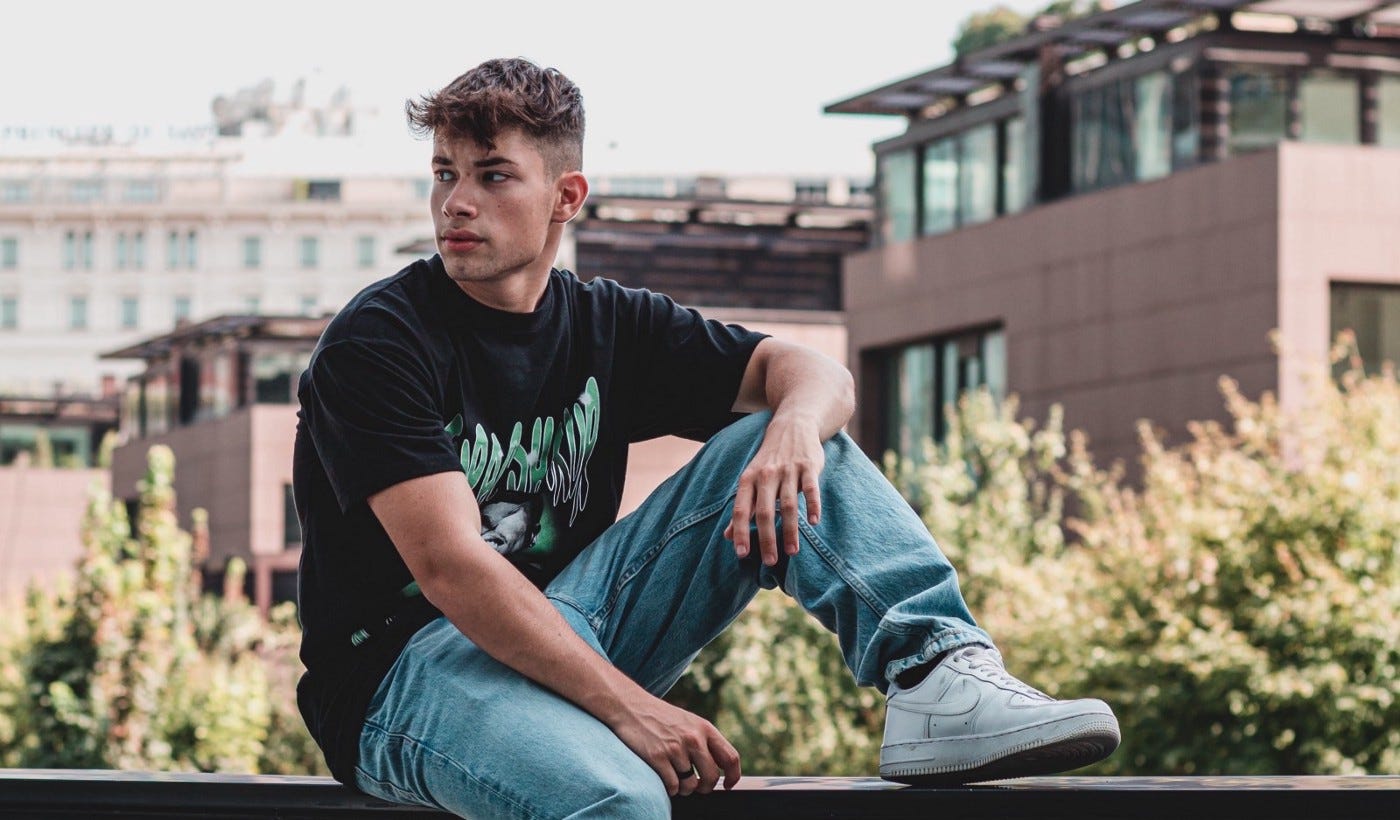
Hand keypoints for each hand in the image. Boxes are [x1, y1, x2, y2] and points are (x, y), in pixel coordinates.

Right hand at [609, 695, 740, 796]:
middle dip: (706, 787)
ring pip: (691, 785)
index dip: (733, 776)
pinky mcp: (657, 757)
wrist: (630, 706)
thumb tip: (721, 768)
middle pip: (712, 776)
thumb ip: (705, 740)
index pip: (731, 757)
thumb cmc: (661, 717)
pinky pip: (673, 786)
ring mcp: (675, 748)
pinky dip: (671, 789)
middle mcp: (693, 738)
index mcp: (705, 728)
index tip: (728, 785)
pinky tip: (666, 779)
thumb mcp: (689, 722)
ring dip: (685, 789)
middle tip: (698, 787)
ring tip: (679, 782)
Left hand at [724, 412, 823, 565]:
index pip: (741, 510)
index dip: (740, 532)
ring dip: (790, 530)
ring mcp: (788, 470)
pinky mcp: (808, 466)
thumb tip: (727, 536)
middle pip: (765, 512)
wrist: (792, 426)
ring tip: (792, 552)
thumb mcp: (751, 479)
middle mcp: (766, 475)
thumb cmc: (769, 460)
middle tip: (770, 561)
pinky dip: (812, 505)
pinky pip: (811, 489)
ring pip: (788, 505)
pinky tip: (813, 522)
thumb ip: (743, 508)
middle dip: (767, 538)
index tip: (742, 554)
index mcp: (749, 479)